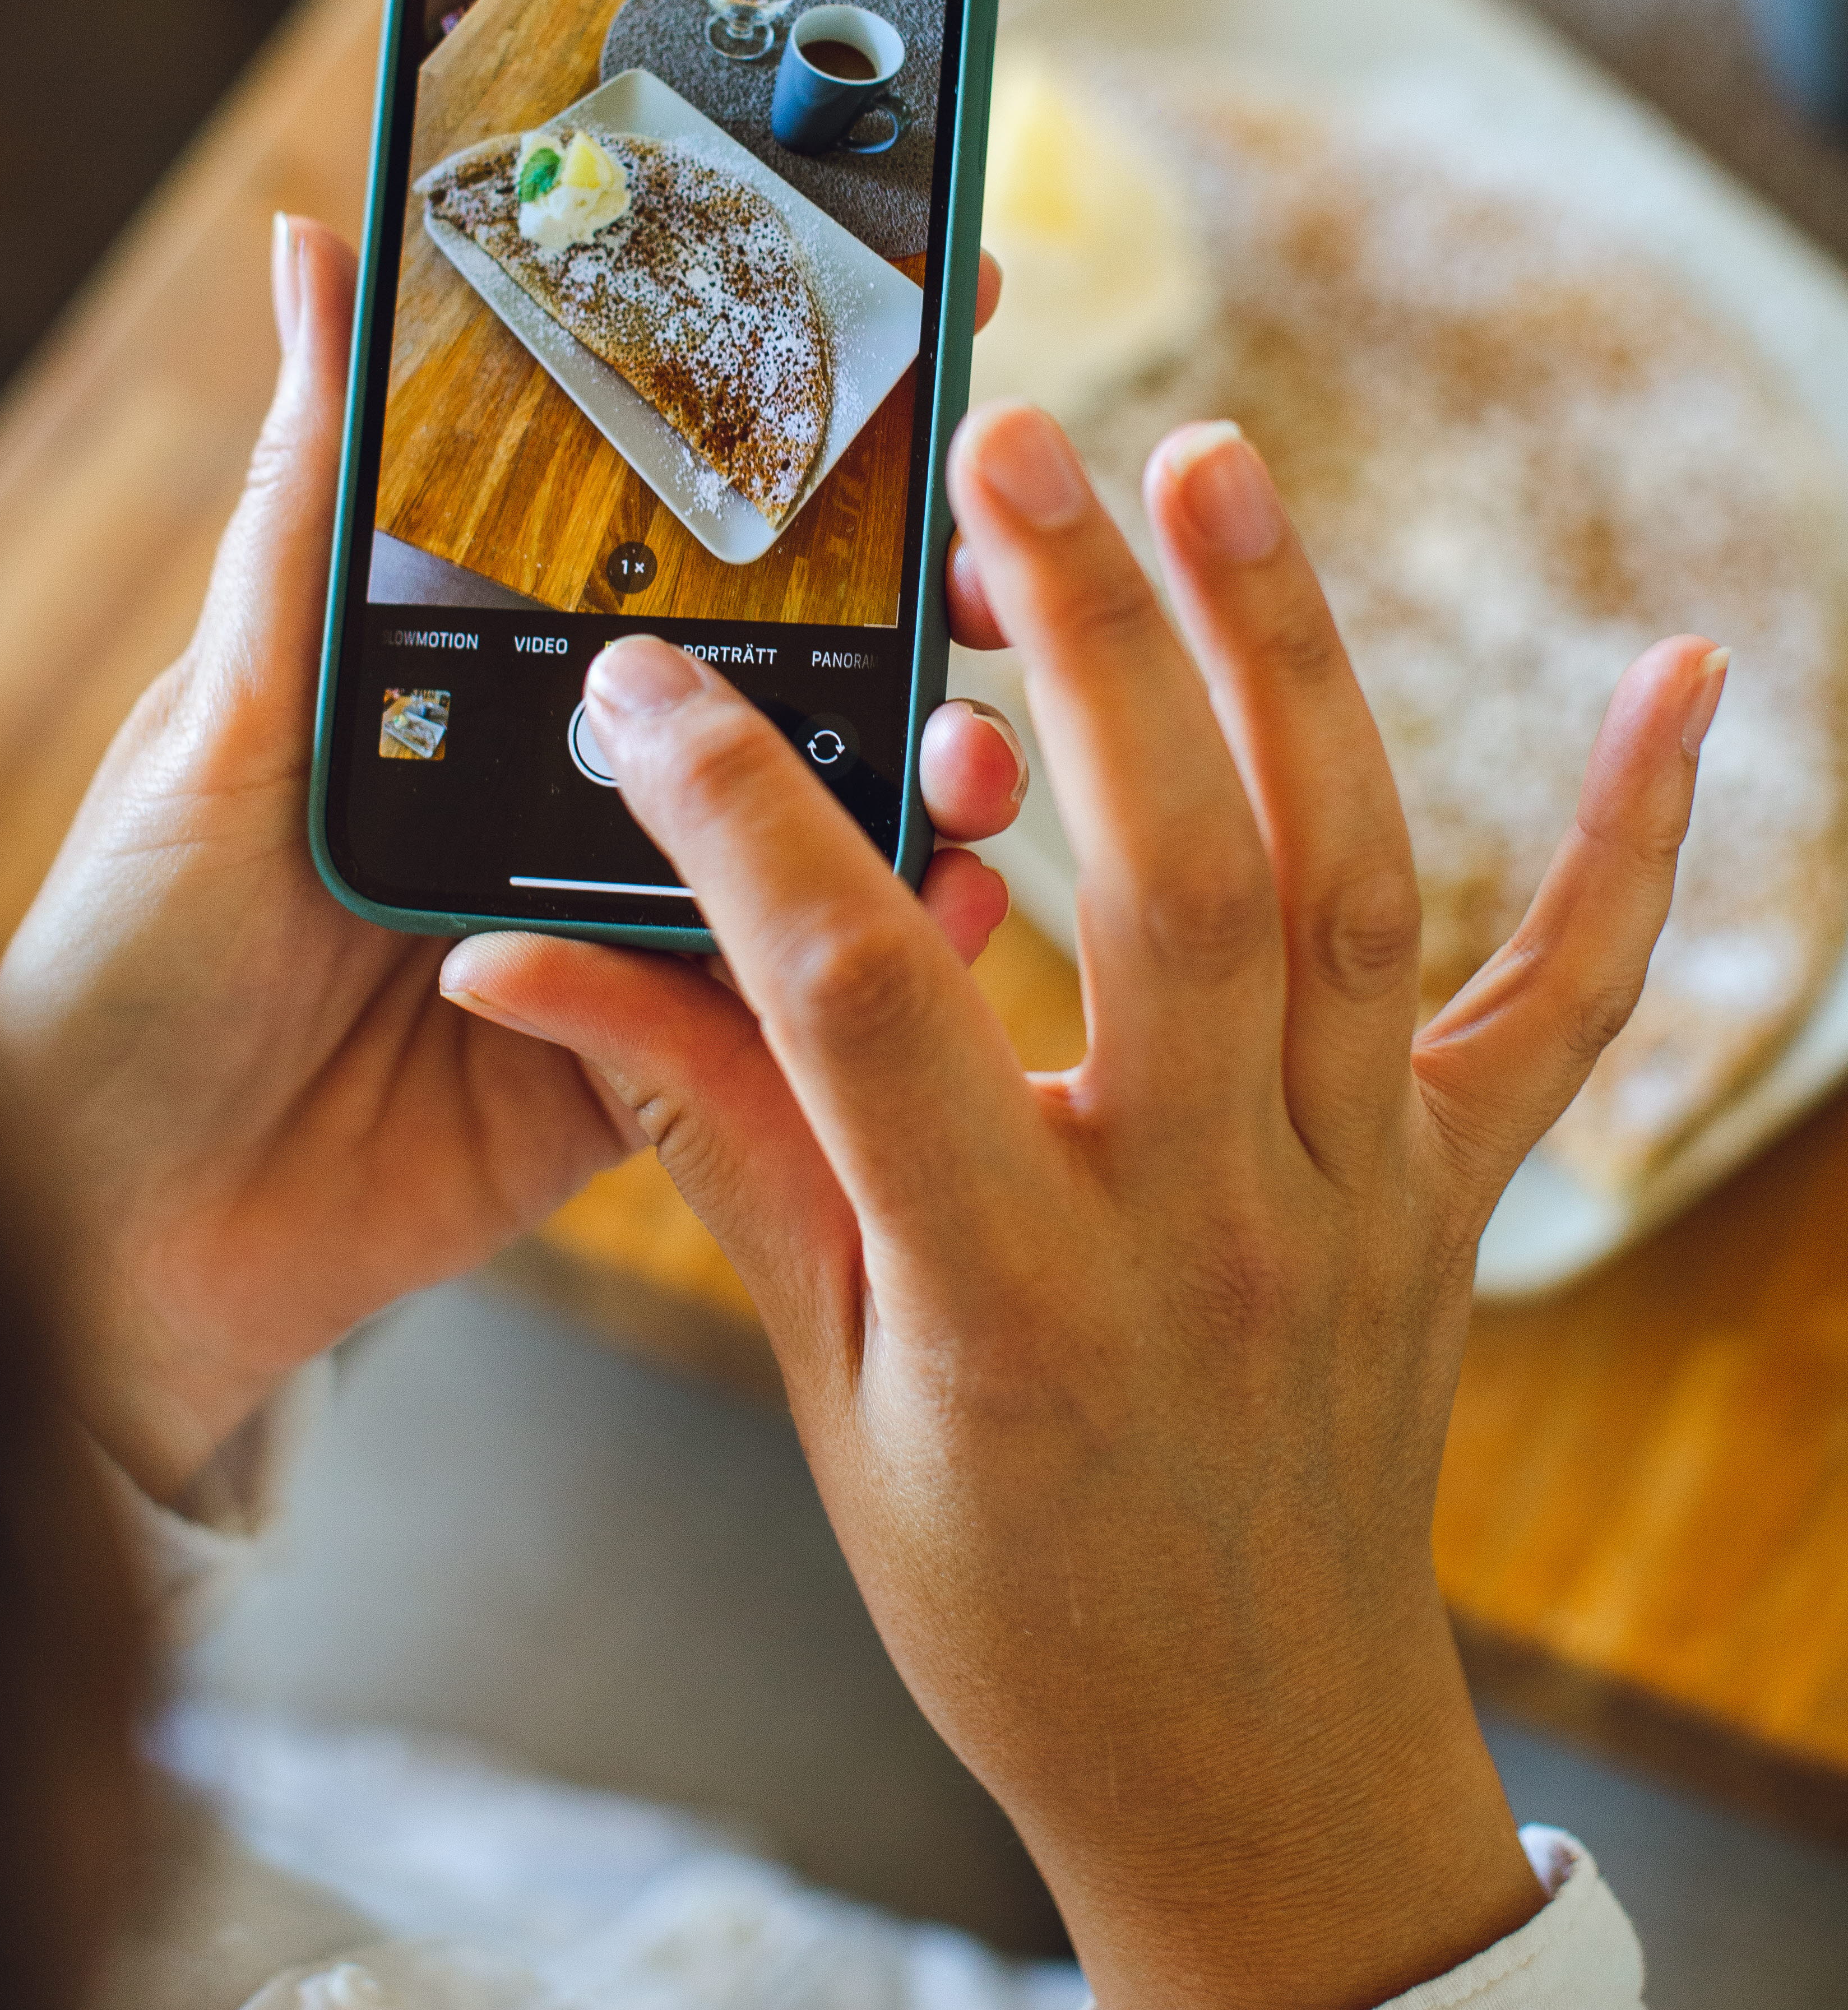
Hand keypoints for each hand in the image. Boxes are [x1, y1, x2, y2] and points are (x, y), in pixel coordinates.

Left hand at [0, 219, 1024, 1502]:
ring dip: (919, 781)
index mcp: (490, 676)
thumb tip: (314, 250)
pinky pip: (788, 1008)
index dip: (794, 443)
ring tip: (977, 758)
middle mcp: (579, 783)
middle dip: (911, 613)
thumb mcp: (229, 710)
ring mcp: (629, 920)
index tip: (916, 334)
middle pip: (778, 675)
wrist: (116, 1231)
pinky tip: (946, 916)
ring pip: (812, 834)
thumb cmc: (131, 950)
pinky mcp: (653, 1063)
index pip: (666, 533)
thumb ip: (310, 502)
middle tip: (995, 571)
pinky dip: (880, 962)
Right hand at [438, 407, 1724, 2008]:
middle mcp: (1209, 1216)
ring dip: (1291, 657)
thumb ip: (702, 1139)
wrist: (1242, 1753)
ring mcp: (1359, 1190)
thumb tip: (520, 965)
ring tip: (1215, 465)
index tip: (653, 684)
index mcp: (1013, 1289)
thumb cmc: (1005, 1586)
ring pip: (1347, 879)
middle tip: (1013, 451)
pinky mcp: (1452, 1183)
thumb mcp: (825, 1374)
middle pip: (1169, 875)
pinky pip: (1564, 997)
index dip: (742, 821)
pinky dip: (1635, 836)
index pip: (861, 998)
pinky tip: (1683, 674)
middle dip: (1085, 641)